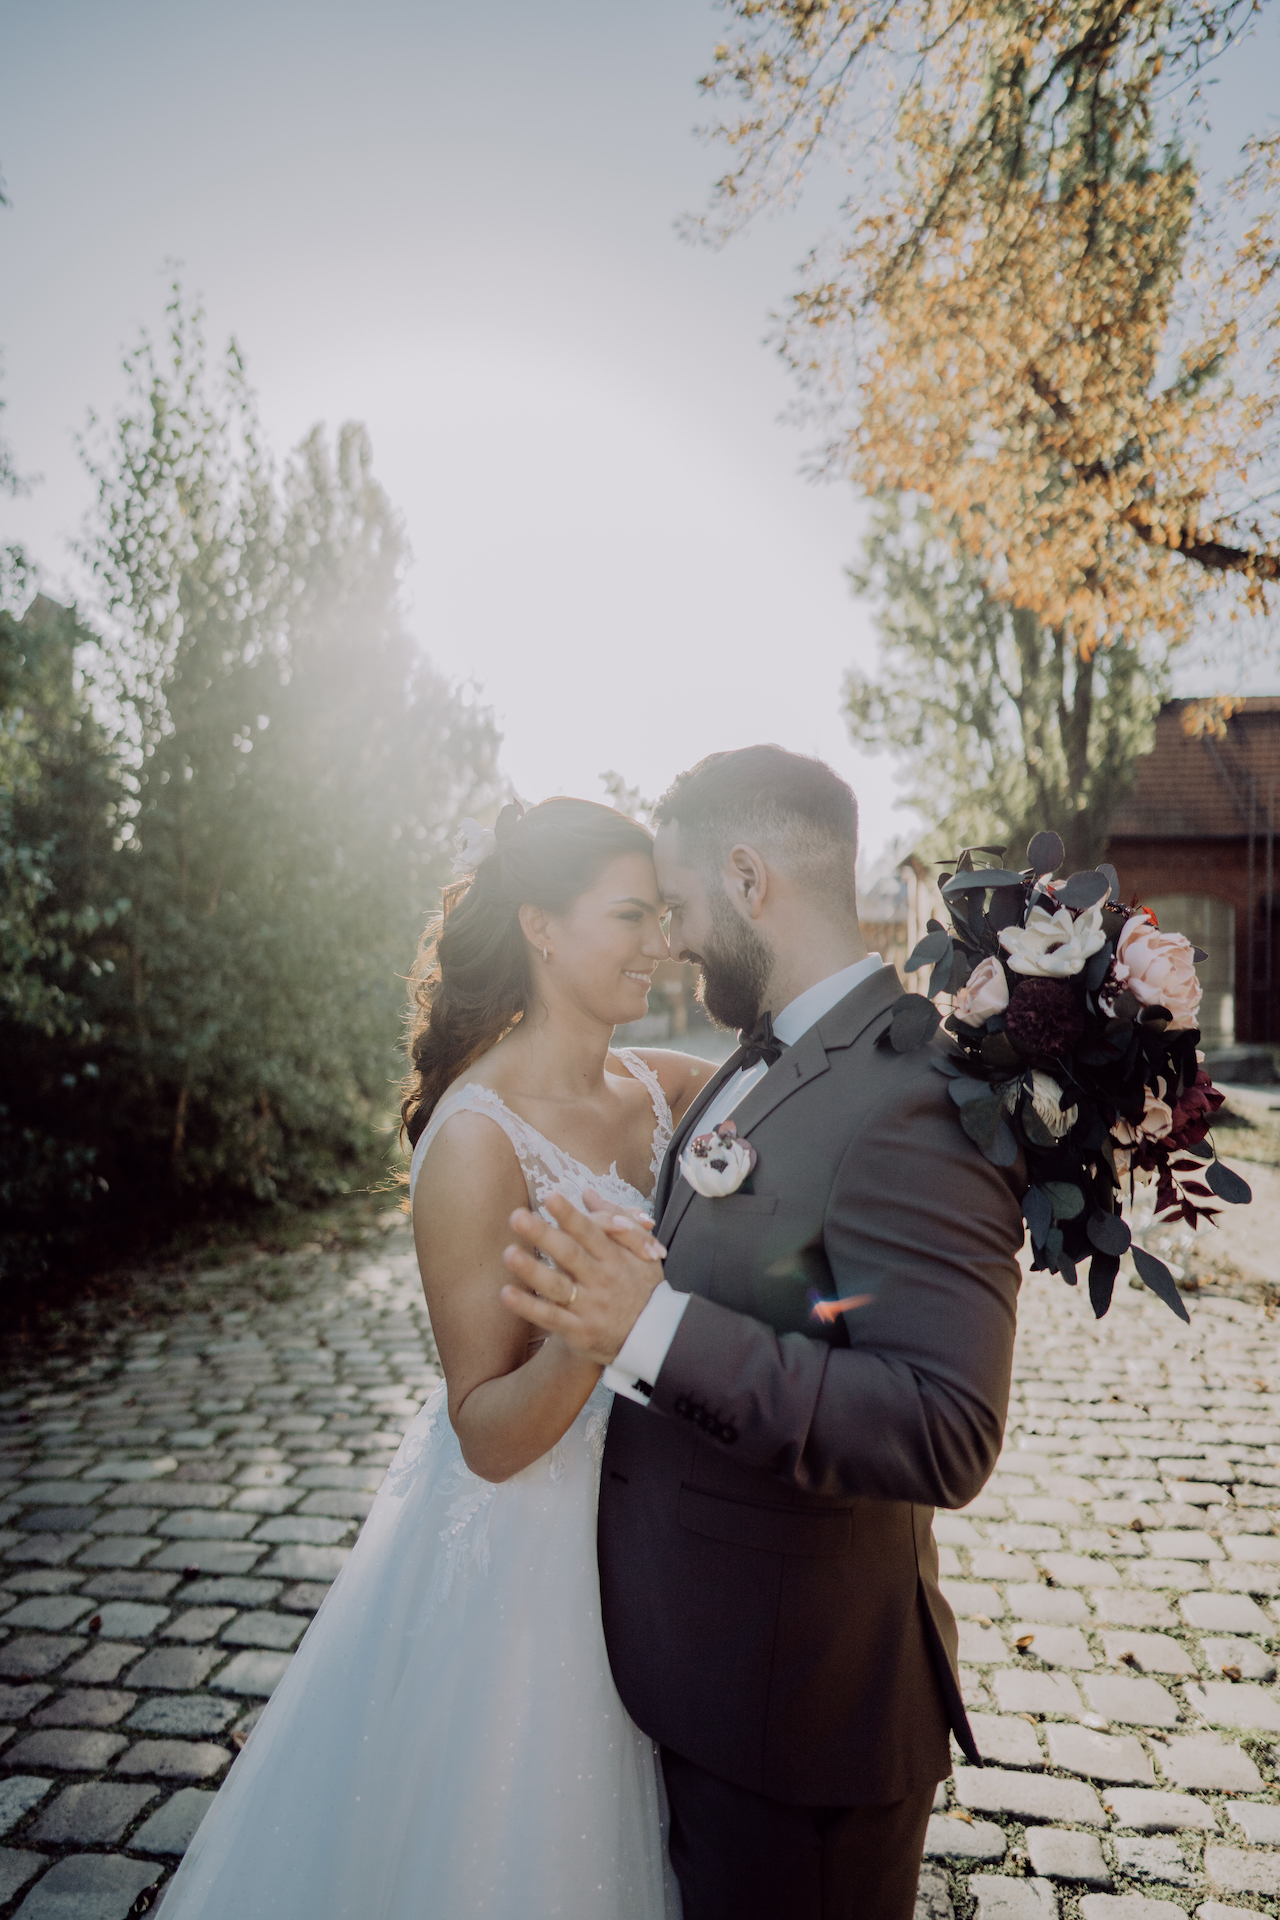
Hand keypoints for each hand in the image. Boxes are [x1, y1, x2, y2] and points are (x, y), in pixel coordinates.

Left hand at [501, 1195, 666, 1366]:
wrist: (655, 1339)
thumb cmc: (643, 1287)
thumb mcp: (642, 1252)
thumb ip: (616, 1218)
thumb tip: (587, 1191)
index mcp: (615, 1257)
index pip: (590, 1232)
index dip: (570, 1215)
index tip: (550, 1196)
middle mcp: (601, 1280)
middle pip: (569, 1254)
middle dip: (543, 1235)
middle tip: (517, 1217)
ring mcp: (589, 1307)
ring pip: (557, 1286)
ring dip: (531, 1270)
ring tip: (509, 1253)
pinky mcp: (579, 1331)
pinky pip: (550, 1318)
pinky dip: (529, 1307)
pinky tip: (507, 1294)